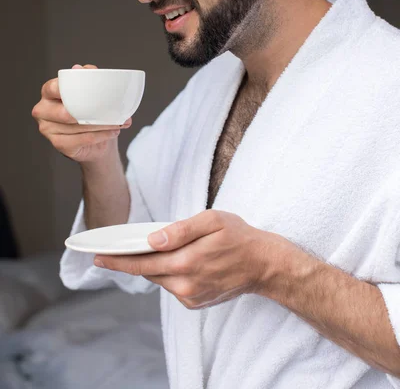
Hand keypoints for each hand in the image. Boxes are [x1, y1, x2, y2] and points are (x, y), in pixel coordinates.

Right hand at [32, 64, 131, 162]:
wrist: (94, 141)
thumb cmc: (89, 112)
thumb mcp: (90, 92)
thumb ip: (87, 78)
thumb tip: (80, 68)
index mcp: (48, 93)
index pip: (53, 88)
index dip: (66, 89)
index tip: (85, 90)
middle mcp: (43, 110)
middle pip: (65, 113)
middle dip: (91, 112)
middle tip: (111, 111)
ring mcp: (48, 129)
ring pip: (77, 127)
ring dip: (102, 125)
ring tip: (119, 121)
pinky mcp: (58, 144)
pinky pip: (82, 139)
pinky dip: (100, 136)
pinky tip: (112, 132)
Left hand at [93, 210, 295, 308]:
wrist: (264, 265)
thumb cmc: (239, 237)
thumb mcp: (212, 221)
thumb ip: (181, 230)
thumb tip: (152, 240)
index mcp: (187, 263)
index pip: (142, 264)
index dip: (117, 261)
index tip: (96, 258)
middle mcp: (186, 285)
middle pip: (148, 273)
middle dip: (129, 262)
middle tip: (110, 251)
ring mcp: (191, 296)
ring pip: (161, 279)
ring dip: (153, 265)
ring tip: (150, 250)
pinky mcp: (196, 302)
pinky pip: (173, 285)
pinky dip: (169, 272)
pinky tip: (178, 260)